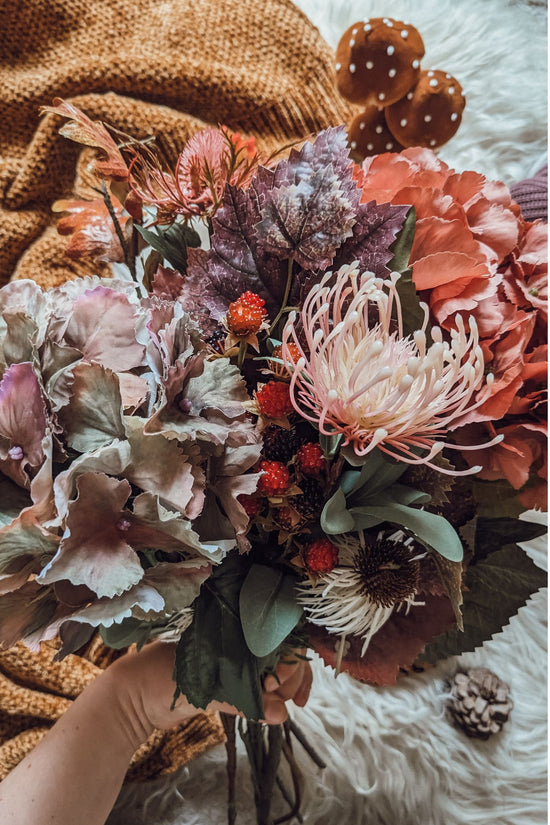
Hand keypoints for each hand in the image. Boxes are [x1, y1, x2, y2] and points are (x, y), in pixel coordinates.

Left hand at [107, 642, 312, 738]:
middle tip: (287, 700)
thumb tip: (281, 713)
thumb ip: (243, 700)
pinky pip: (260, 683)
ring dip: (286, 685)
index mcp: (229, 627)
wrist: (131, 698)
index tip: (279, 685)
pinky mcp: (229, 679)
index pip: (274, 635)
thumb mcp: (204, 686)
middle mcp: (236, 639)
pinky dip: (273, 696)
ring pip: (273, 667)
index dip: (287, 659)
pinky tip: (280, 709)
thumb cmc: (161, 678)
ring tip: (285, 706)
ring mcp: (233, 659)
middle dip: (290, 674)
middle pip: (279, 650)